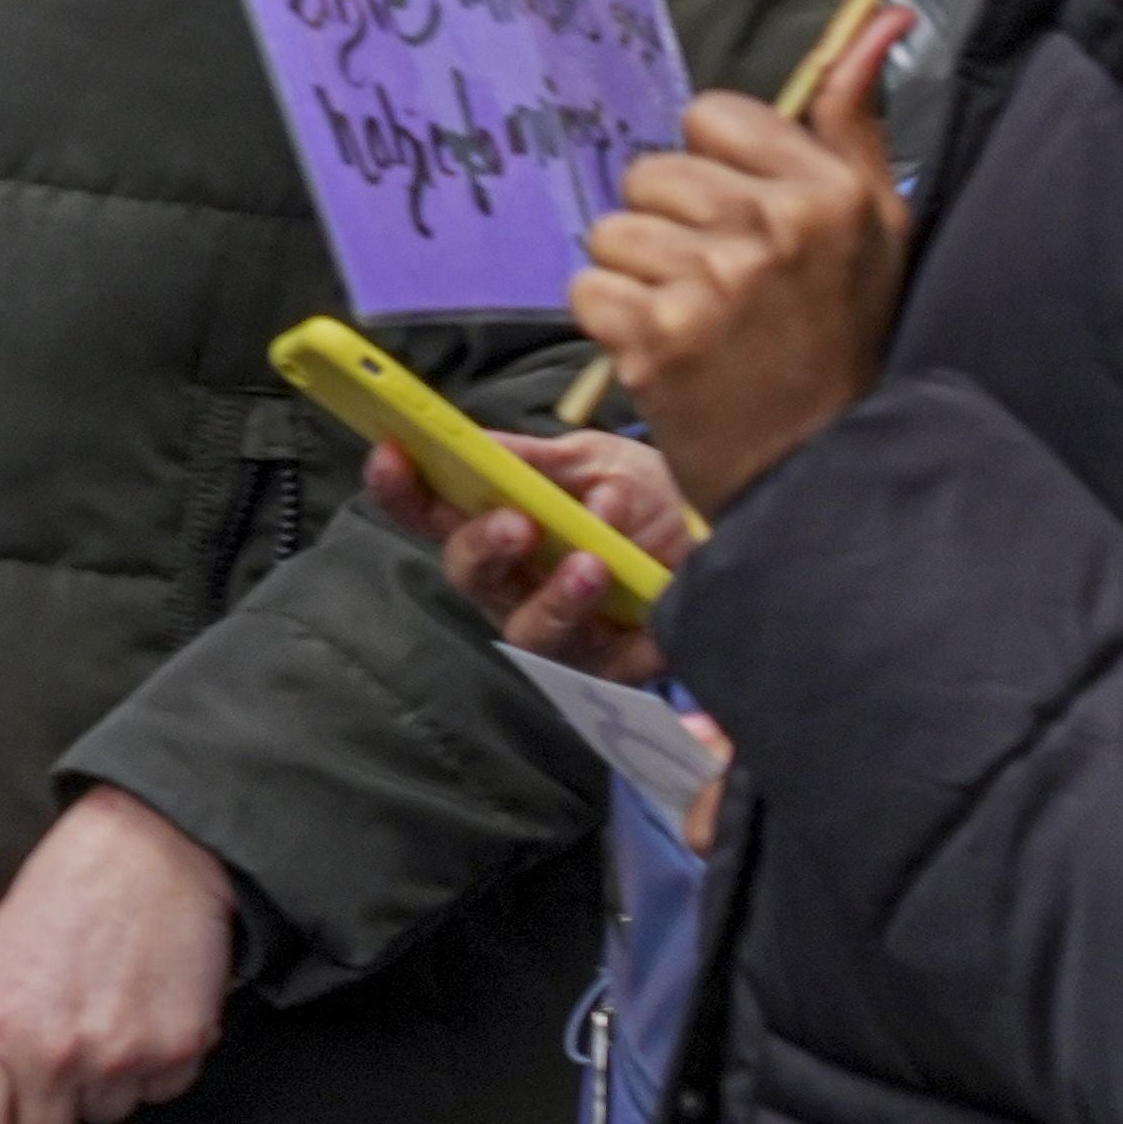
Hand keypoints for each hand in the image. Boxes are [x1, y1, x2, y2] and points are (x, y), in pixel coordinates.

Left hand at [0, 787, 230, 1123]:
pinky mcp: (176, 1052)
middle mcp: (53, 1055)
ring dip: (105, 1081)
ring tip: (108, 1008)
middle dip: (48, 1122)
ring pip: (106, 1115)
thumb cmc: (61, 899)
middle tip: (59, 1067)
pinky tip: (147, 1005)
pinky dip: (155, 1062)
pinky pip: (159, 1091)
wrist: (146, 851)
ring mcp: (118, 1058)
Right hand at [364, 428, 692, 688]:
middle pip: (469, 574)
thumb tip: (496, 459)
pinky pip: (612, 666)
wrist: (730, 539)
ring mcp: (560, 631)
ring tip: (592, 565)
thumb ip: (546, 462)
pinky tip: (653, 618)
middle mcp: (514, 583)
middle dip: (482, 546)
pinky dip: (634, 640)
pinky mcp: (614, 671)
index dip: (399, 486)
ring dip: (555, 598)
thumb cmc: (646, 500)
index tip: (392, 453)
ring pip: (531, 630)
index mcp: (496, 523)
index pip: (428, 508)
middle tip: (517, 524)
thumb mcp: (598, 462)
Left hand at [573, 10, 910, 516]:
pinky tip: (664, 353)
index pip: (710, 115)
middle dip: (669, 225)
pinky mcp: (659, 338)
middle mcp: (775, 228)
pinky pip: (587, 289)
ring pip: (613, 231)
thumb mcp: (876, 227)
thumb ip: (857, 119)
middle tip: (717, 285)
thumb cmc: (842, 342)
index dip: (713, 169)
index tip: (741, 221)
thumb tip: (882, 19)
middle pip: (651, 171)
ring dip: (637, 278)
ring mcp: (714, 283)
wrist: (828, 471)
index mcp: (829, 192)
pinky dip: (611, 325)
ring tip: (695, 323)